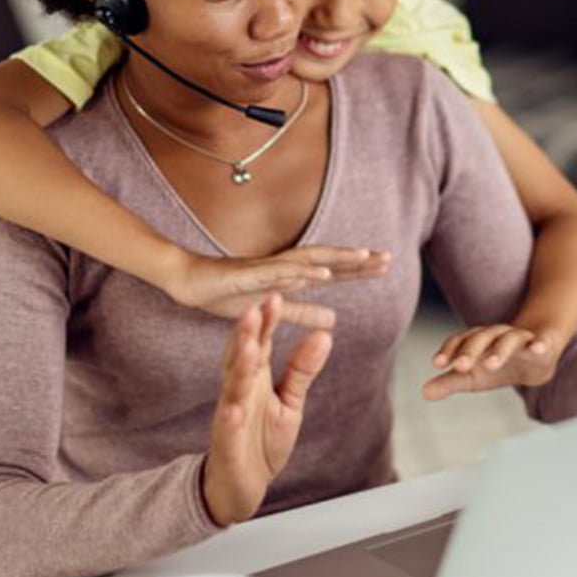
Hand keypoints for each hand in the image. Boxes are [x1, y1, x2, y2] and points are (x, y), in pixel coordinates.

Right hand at [163, 246, 390, 328]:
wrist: (189, 283)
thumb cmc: (229, 292)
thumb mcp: (274, 308)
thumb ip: (304, 312)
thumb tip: (335, 319)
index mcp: (291, 276)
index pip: (331, 271)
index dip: (358, 269)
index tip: (386, 264)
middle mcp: (284, 268)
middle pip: (326, 261)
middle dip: (356, 259)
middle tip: (387, 257)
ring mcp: (267, 269)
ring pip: (306, 262)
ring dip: (334, 259)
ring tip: (362, 257)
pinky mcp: (249, 275)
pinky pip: (277, 274)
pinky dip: (300, 272)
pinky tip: (320, 274)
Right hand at [200, 294, 332, 525]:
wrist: (243, 483)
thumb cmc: (262, 438)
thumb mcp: (290, 400)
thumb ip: (302, 369)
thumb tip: (324, 334)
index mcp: (254, 377)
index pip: (260, 343)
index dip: (266, 321)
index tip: (276, 296)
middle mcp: (239, 391)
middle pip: (241, 357)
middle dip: (247, 334)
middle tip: (256, 308)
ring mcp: (230, 415)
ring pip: (232, 387)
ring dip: (239, 367)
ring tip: (248, 346)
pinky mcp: (226, 442)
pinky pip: (227, 429)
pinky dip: (229, 418)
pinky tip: (234, 410)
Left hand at [421, 323, 564, 400]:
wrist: (537, 356)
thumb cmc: (500, 364)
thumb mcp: (474, 376)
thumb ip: (450, 382)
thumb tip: (424, 393)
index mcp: (479, 341)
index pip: (461, 340)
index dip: (449, 350)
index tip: (438, 364)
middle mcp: (498, 335)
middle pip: (482, 337)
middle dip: (471, 350)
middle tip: (461, 366)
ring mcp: (522, 338)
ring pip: (509, 339)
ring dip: (499, 350)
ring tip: (490, 364)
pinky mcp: (544, 343)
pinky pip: (542, 341)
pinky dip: (540, 344)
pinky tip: (538, 348)